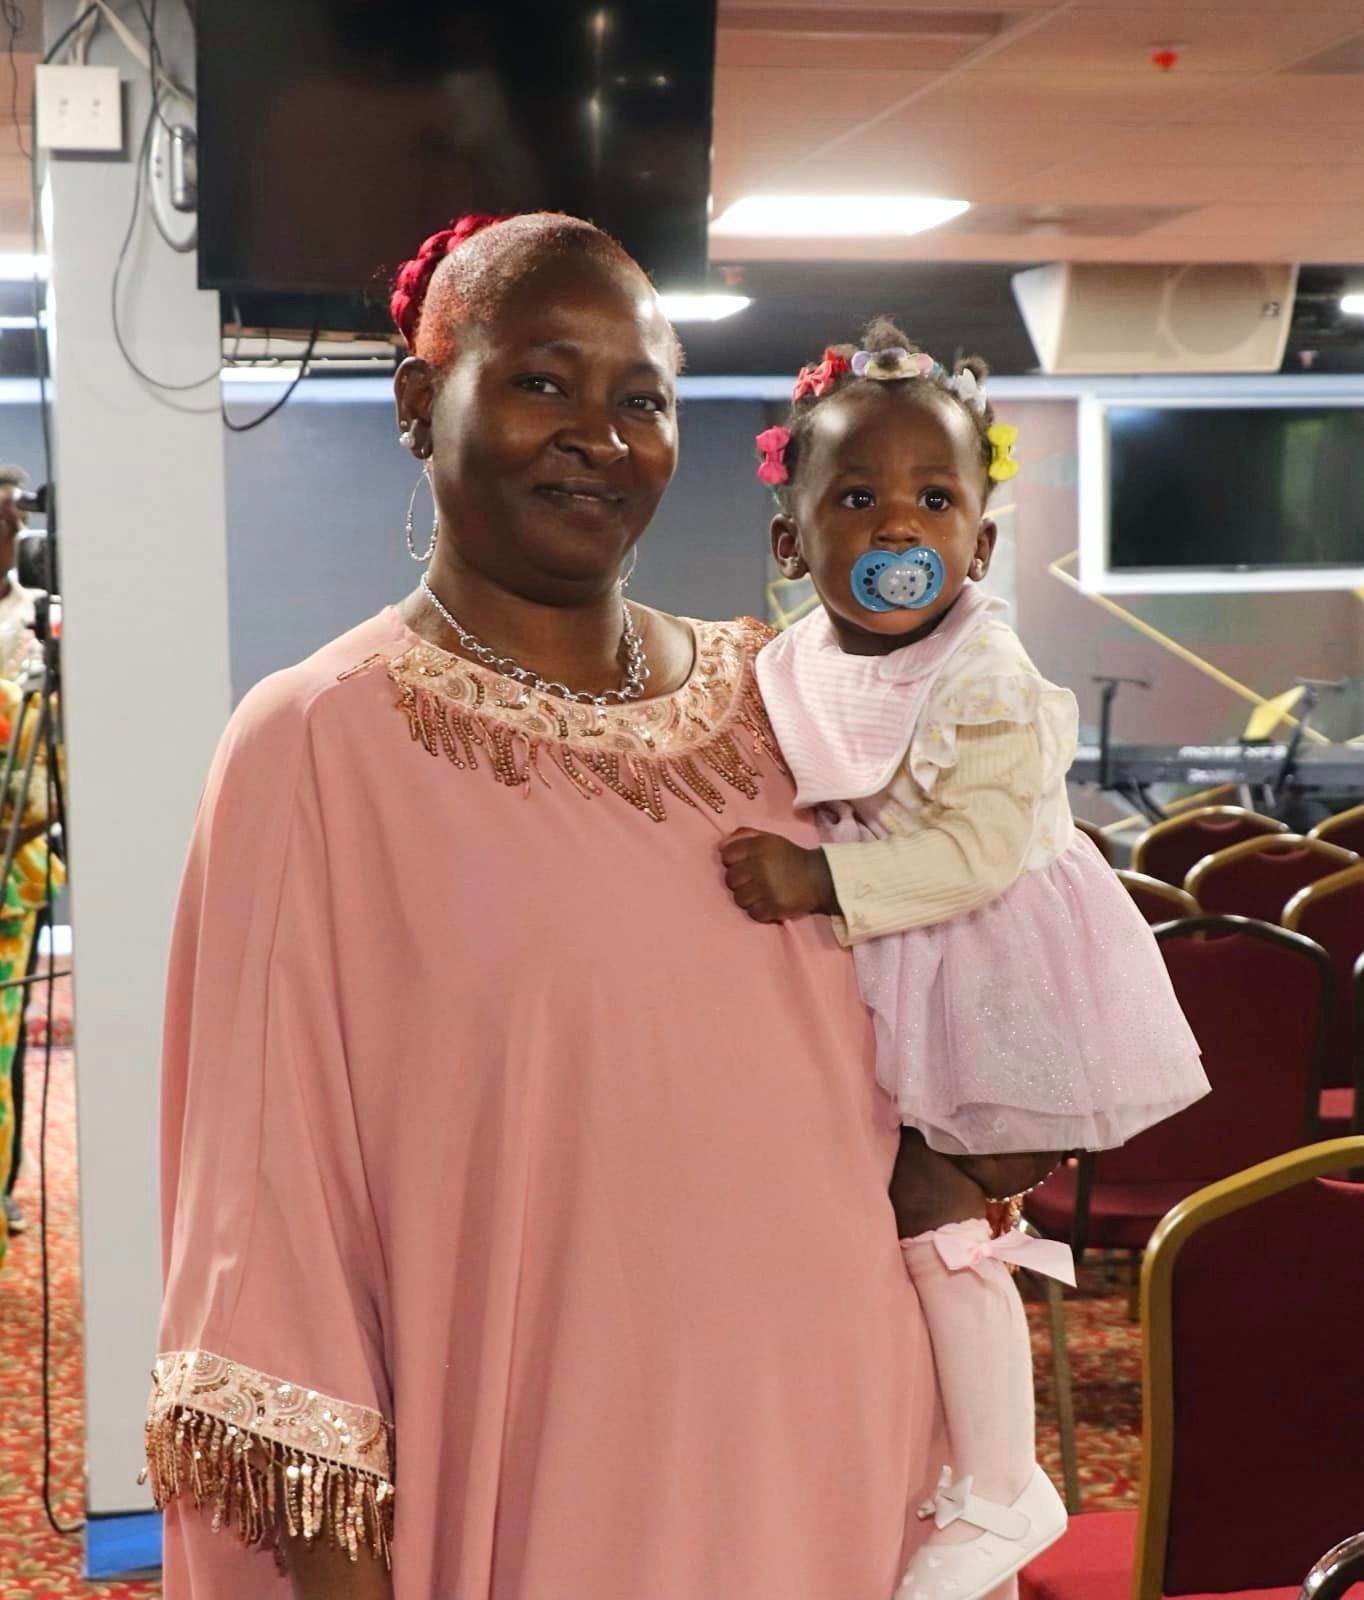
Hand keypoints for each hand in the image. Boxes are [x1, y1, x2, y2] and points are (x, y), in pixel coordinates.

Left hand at [719, 828, 836, 923]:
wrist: (819, 878)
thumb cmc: (789, 857)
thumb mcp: (769, 839)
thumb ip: (744, 836)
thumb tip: (720, 846)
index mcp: (759, 847)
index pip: (726, 856)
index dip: (732, 861)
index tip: (743, 864)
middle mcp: (761, 866)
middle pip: (730, 880)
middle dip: (739, 881)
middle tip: (752, 881)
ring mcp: (767, 889)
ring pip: (739, 899)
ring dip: (748, 898)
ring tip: (760, 893)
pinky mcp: (774, 908)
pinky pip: (752, 913)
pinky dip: (759, 911)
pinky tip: (768, 903)